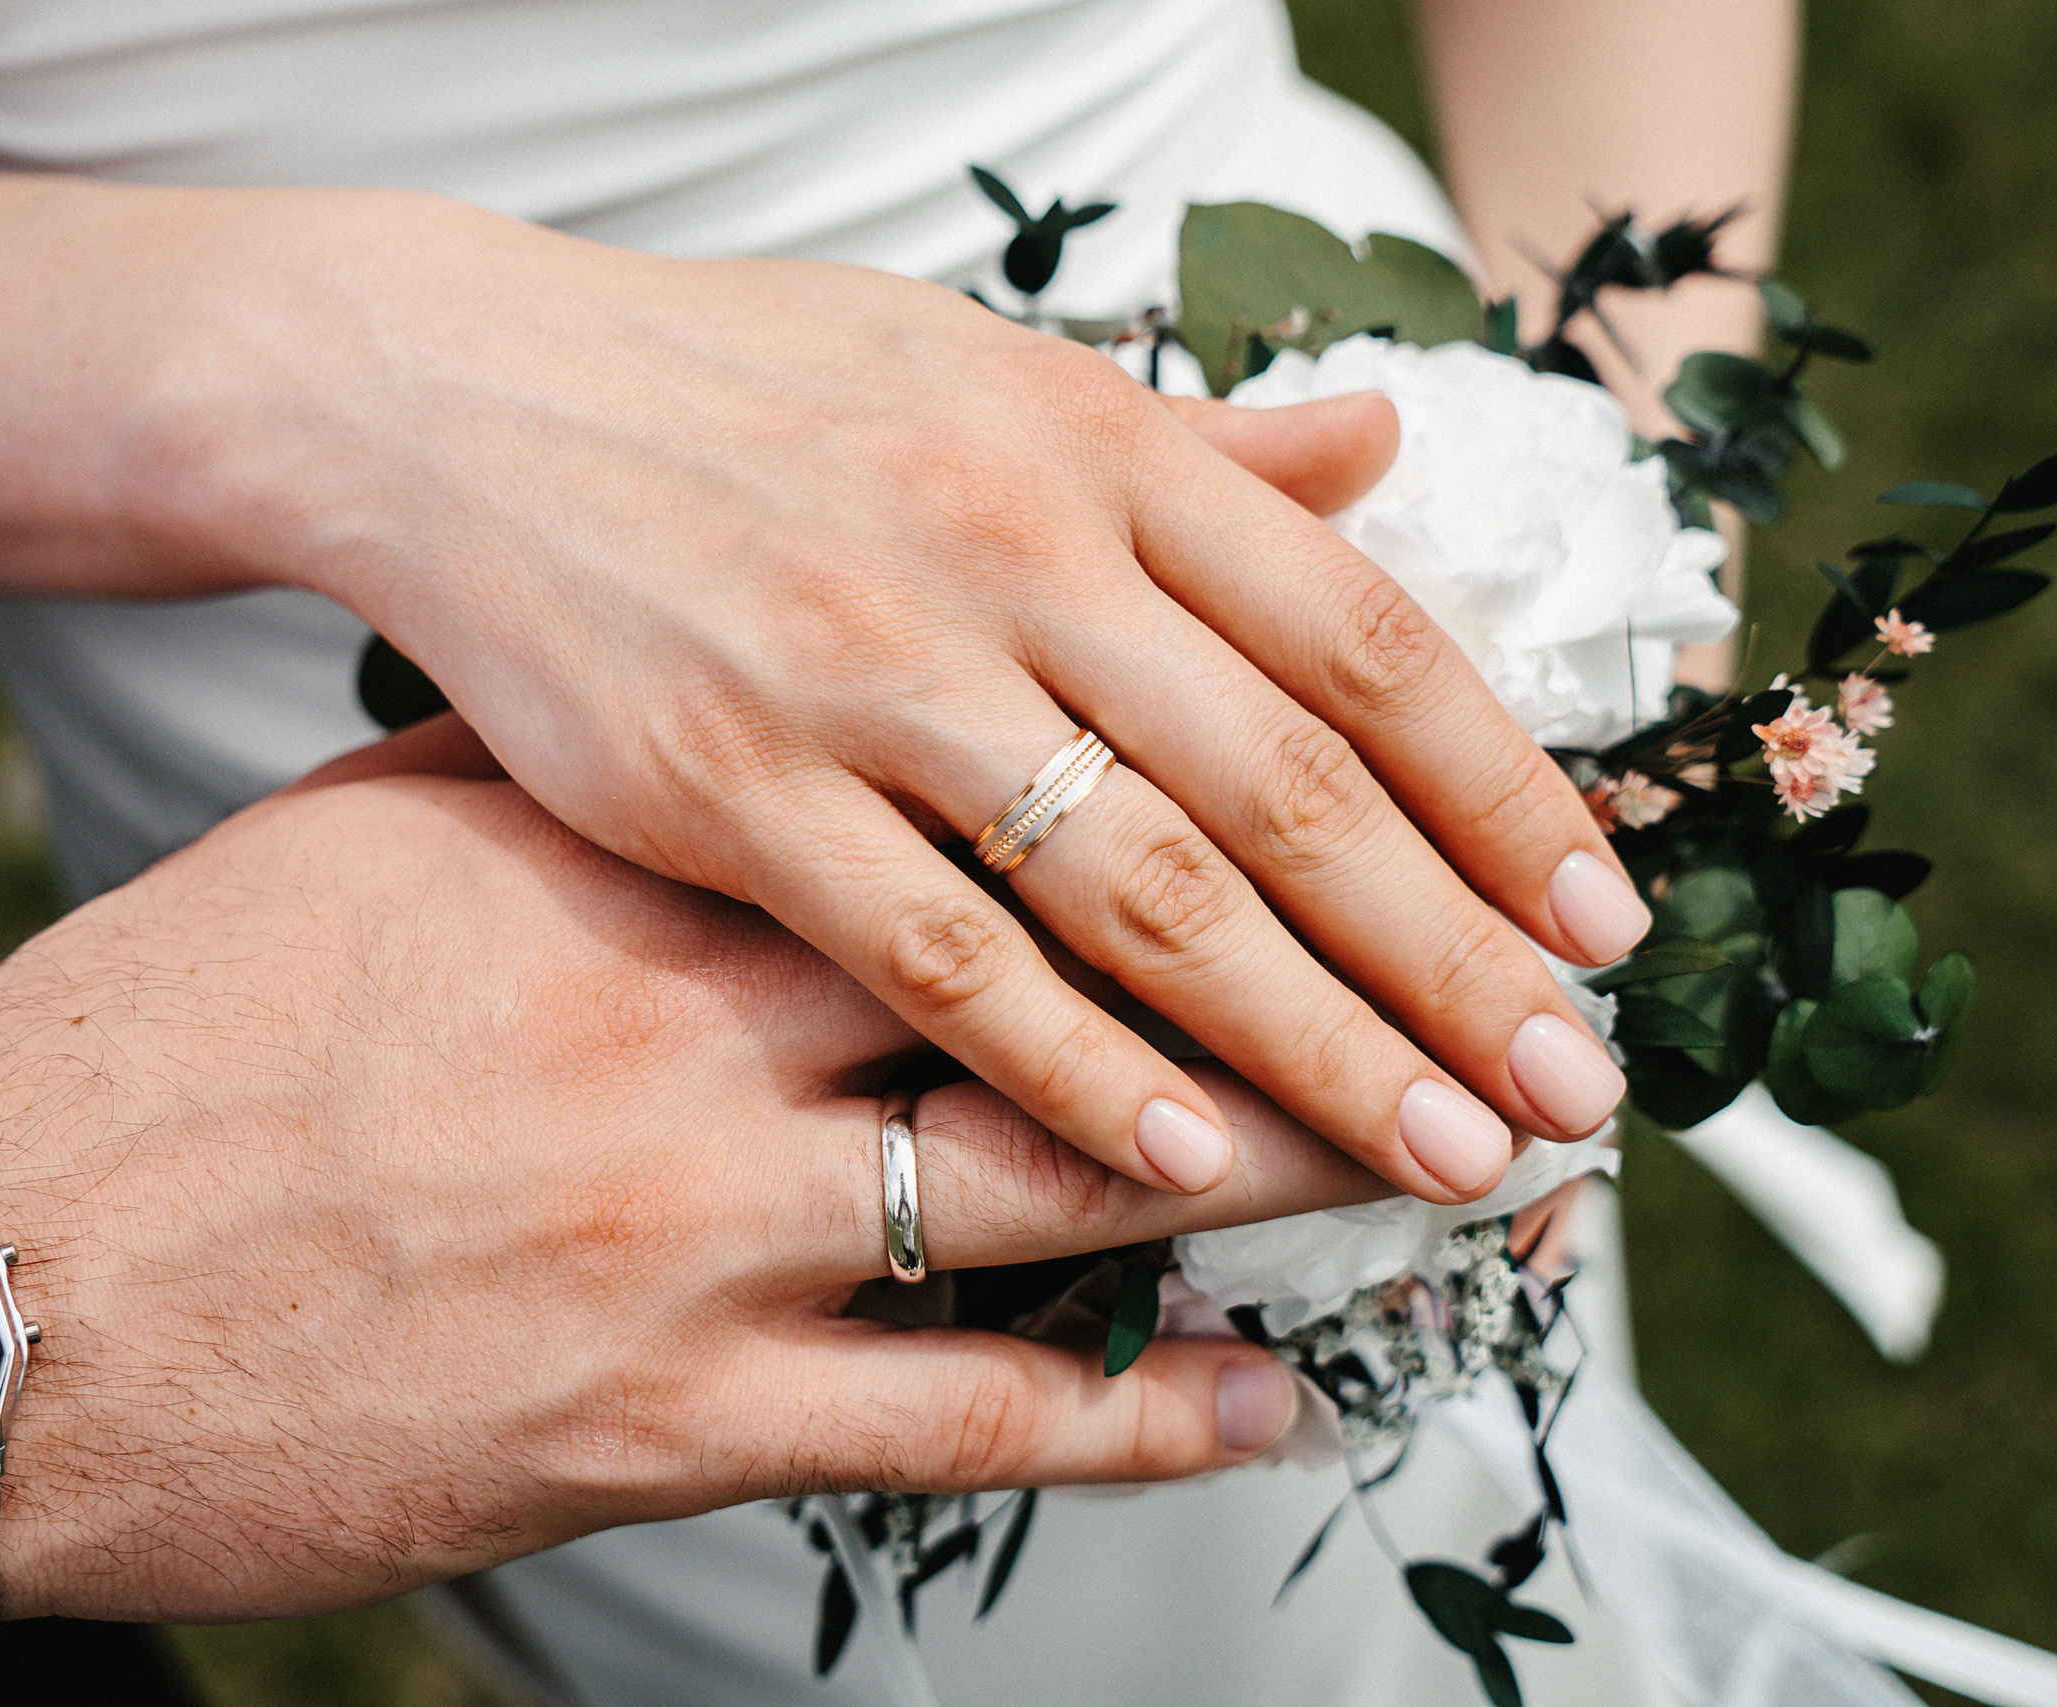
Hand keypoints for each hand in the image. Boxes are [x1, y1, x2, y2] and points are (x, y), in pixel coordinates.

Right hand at [0, 720, 1390, 1697]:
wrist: (10, 1277)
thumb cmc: (212, 1029)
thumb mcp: (415, 822)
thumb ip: (635, 758)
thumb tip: (805, 686)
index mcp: (639, 840)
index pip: (984, 767)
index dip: (1199, 765)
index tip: (1365, 767)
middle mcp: (691, 1008)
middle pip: (1072, 952)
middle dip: (1313, 955)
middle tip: (1493, 972)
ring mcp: (689, 1216)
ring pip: (1056, 1169)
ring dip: (1278, 1161)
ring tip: (1444, 1152)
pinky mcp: (663, 1410)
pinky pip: (953, 1409)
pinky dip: (1128, 1404)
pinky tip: (1259, 1387)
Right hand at [185, 198, 1637, 1200]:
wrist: (456, 390)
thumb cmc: (732, 392)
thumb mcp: (975, 370)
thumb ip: (1184, 439)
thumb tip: (1377, 447)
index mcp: (1090, 442)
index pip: (1361, 635)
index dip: (1503, 791)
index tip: (1599, 921)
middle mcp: (1010, 548)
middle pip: (1289, 789)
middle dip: (1451, 957)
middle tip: (1571, 1089)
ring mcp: (872, 674)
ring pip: (1146, 894)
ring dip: (1316, 1043)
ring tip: (1439, 1156)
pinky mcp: (732, 791)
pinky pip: (942, 961)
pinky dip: (1079, 1068)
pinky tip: (1192, 1165)